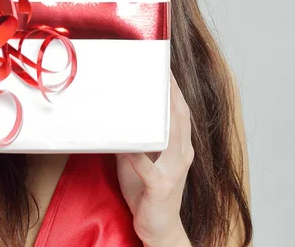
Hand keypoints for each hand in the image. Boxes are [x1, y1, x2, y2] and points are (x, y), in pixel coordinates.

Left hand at [115, 72, 193, 246]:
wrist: (159, 229)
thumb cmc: (146, 190)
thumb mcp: (138, 158)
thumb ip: (131, 137)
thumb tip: (112, 114)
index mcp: (178, 145)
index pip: (178, 110)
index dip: (172, 88)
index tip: (162, 66)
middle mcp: (182, 154)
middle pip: (179, 116)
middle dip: (171, 91)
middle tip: (160, 69)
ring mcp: (173, 170)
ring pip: (171, 136)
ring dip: (161, 115)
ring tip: (148, 95)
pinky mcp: (161, 187)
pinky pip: (148, 168)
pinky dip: (137, 155)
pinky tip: (126, 146)